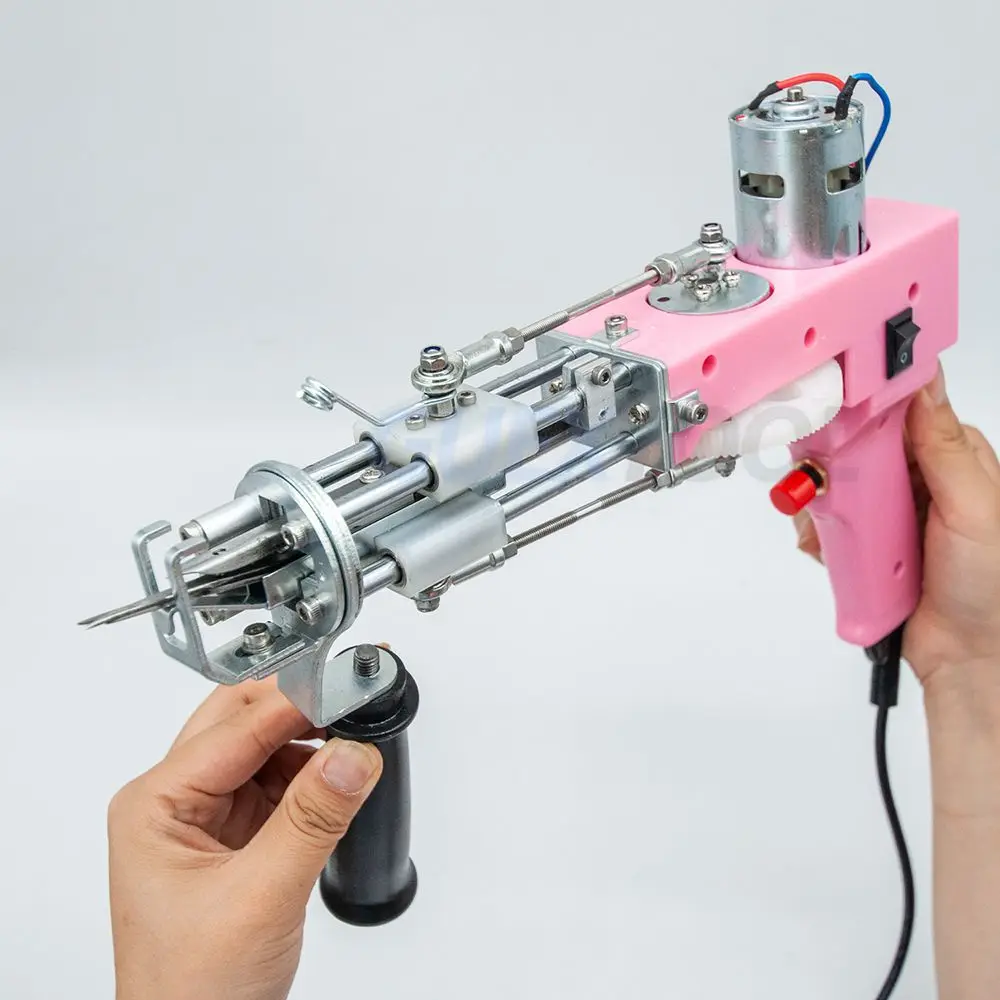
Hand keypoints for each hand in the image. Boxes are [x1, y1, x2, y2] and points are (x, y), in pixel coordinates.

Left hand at [108, 679, 382, 999]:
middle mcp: (175, 804)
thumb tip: (354, 754)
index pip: (233, 727)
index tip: (343, 682)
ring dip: (308, 743)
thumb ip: (313, 819)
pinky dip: (311, 777)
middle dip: (297, 708)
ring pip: (263, 750)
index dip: (292, 701)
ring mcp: (206, 821)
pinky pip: (278, 786)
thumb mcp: (261, 897)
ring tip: (353, 744)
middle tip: (349, 696)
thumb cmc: (193, 991)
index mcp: (155, 805)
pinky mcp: (237, 840)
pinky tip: (337, 781)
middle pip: (241, 723)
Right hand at [795, 366, 999, 690]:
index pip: (896, 412)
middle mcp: (917, 478)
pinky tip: (823, 546)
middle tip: (820, 483)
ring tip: (823, 527)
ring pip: (834, 485)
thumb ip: (943, 447)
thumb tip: (924, 382)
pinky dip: (818, 533)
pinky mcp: (866, 540)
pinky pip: (827, 524)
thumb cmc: (988, 585)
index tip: (830, 417)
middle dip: (829, 463)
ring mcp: (888, 511)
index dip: (861, 409)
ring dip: (819, 504)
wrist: (967, 656)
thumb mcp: (973, 507)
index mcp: (950, 457)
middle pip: (855, 446)